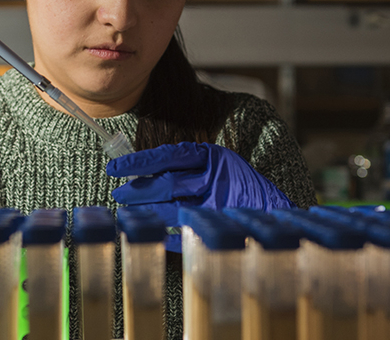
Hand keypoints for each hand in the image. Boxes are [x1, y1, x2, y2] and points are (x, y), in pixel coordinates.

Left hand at [107, 142, 293, 250]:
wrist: (275, 210)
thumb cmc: (239, 186)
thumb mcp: (215, 167)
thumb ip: (185, 169)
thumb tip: (143, 175)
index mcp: (211, 156)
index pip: (168, 155)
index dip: (139, 161)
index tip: (114, 167)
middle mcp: (215, 176)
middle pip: (169, 182)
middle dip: (140, 190)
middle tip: (118, 195)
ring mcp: (219, 203)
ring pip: (175, 207)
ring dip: (149, 212)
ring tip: (128, 213)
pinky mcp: (222, 224)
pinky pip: (187, 231)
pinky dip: (169, 234)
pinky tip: (153, 232)